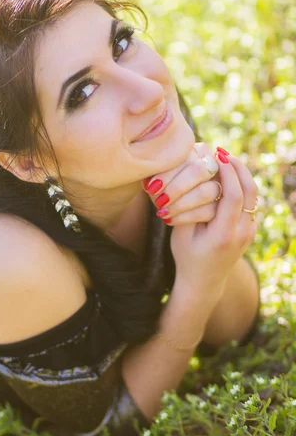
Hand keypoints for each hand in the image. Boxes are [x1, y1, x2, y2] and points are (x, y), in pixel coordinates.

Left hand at [142, 143, 222, 224]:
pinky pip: (210, 210)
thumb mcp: (153, 179)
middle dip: (177, 188)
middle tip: (159, 201)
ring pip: (207, 191)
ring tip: (163, 212)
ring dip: (182, 204)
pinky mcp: (223, 204)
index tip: (151, 188)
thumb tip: (150, 184)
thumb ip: (153, 175)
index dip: (168, 174)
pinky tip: (170, 220)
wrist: (165, 204)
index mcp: (193, 148)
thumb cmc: (158, 187)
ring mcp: (220, 182)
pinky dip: (188, 216)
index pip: (184, 156)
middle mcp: (211, 160)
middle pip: (199, 170)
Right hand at [169, 151, 258, 292]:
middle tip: (224, 152)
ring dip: (242, 175)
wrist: (203, 282)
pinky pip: (250, 202)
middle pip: (250, 191)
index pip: (234, 195)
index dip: (228, 172)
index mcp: (224, 234)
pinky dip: (241, 186)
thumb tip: (197, 178)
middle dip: (238, 168)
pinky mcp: (249, 229)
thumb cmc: (186, 256)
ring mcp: (249, 232)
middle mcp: (242, 232)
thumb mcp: (181, 233)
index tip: (217, 156)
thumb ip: (190, 208)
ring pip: (253, 195)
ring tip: (227, 160)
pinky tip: (228, 176)